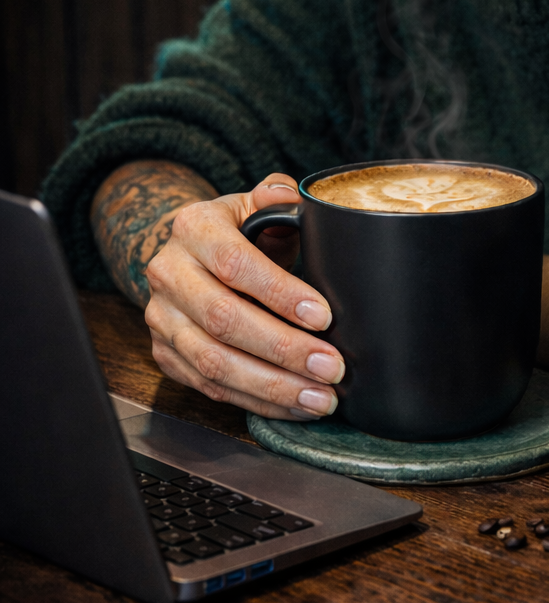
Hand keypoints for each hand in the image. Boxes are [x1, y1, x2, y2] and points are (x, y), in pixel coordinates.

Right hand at [144, 174, 344, 419]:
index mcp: (194, 228)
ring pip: (214, 363)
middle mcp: (169, 273)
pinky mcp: (165, 355)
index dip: (279, 293)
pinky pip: (211, 387)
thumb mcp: (253, 204)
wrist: (187, 256)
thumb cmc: (237, 231)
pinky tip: (294, 406)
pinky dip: (257, 401)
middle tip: (331, 366)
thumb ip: (276, 196)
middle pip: (225, 320)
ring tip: (320, 397)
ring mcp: (163, 319)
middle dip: (284, 350)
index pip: (235, 264)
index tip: (323, 316)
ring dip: (273, 387)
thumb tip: (293, 199)